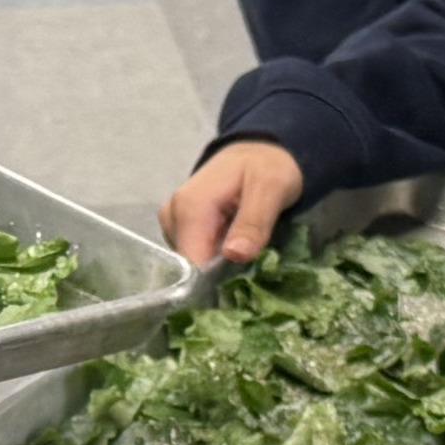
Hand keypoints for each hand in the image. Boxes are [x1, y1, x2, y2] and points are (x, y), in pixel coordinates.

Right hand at [163, 141, 305, 270]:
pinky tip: (234, 256)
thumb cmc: (267, 166)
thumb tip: (235, 254)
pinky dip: (215, 262)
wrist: (259, 151)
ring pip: (191, 266)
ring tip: (246, 263)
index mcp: (190, 207)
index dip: (213, 284)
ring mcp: (174, 224)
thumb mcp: (270, 188)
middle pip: (188, 267)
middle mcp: (173, 216)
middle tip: (250, 278)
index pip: (190, 263)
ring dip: (217, 272)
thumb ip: (253, 221)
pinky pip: (195, 257)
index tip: (239, 293)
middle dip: (217, 279)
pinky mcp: (182, 230)